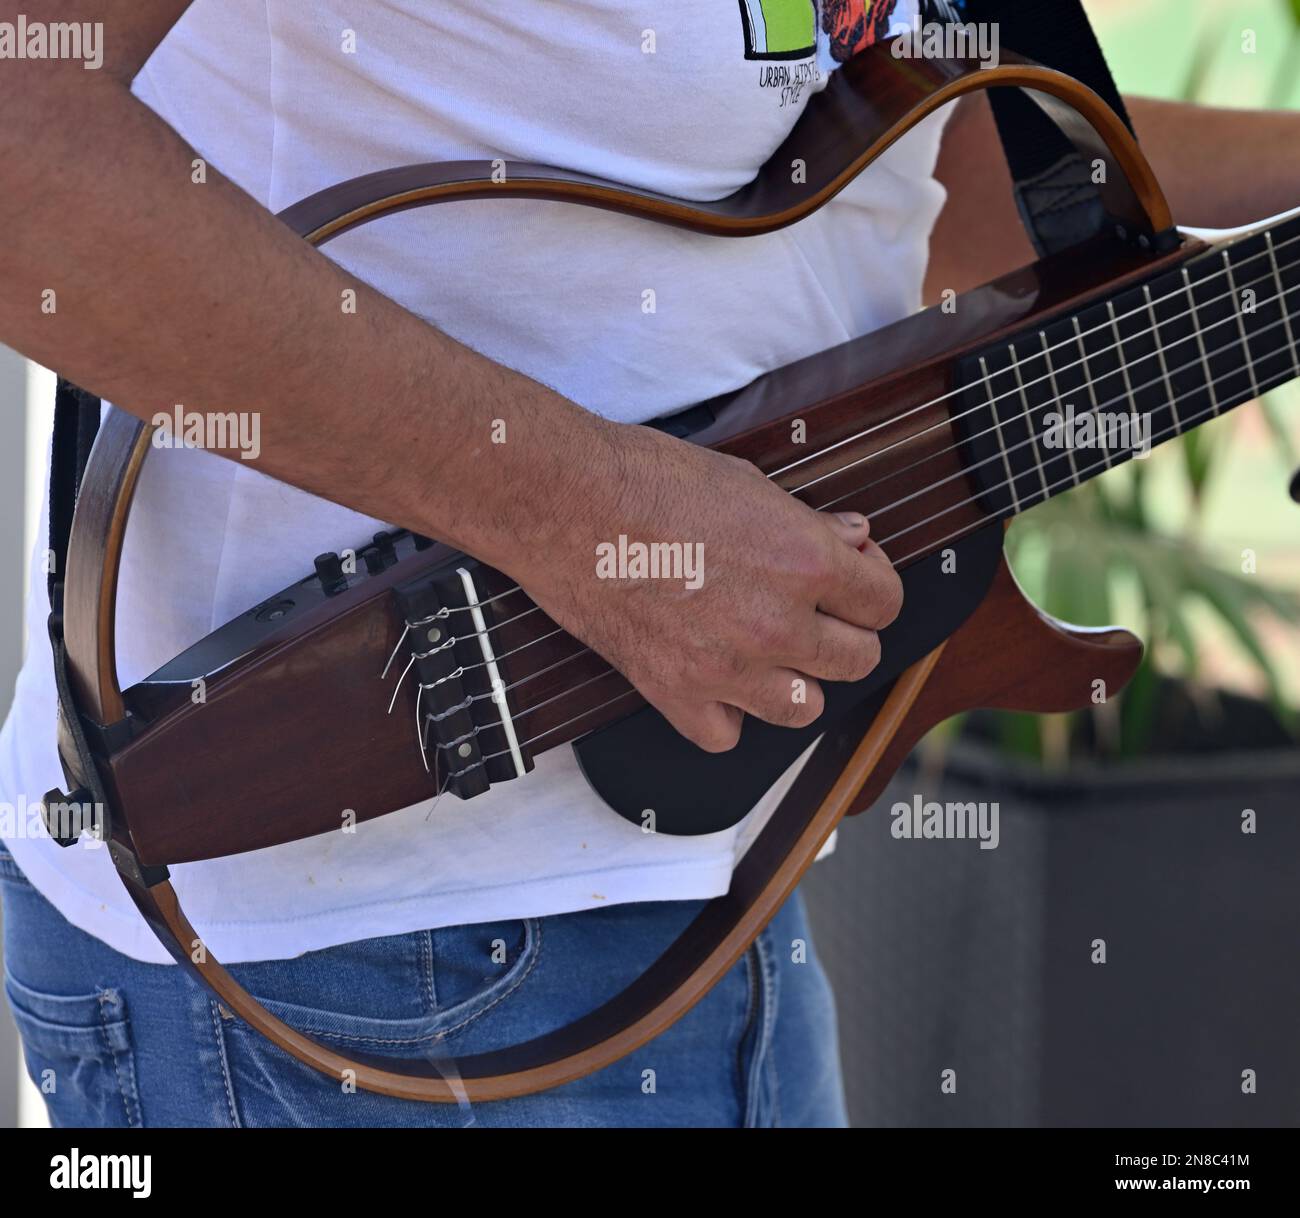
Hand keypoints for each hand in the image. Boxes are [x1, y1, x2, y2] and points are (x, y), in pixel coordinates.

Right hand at [512, 419, 902, 751]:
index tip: (853, 575)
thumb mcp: (745, 482)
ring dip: (796, 680)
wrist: (564, 502)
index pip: (885, 603)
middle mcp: (776, 622)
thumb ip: (808, 523)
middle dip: (846, 634)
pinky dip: (727, 714)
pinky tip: (715, 679)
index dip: (873, 585)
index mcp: (804, 561)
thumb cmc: (646, 478)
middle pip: (858, 661)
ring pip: (803, 709)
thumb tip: (852, 540)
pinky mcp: (674, 693)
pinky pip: (727, 734)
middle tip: (818, 612)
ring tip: (771, 650)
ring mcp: (726, 667)